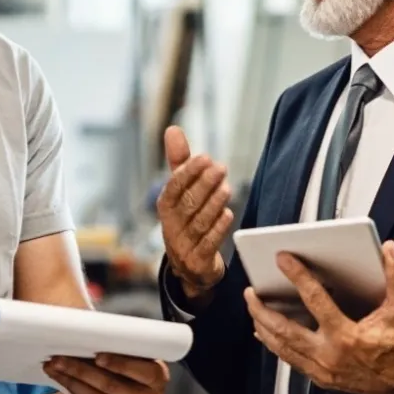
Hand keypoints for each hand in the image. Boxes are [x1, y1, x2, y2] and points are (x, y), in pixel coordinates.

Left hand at [43, 354, 169, 393]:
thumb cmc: (124, 357)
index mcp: (158, 377)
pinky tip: (61, 380)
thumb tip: (85, 326)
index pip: (144, 372)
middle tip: (58, 359)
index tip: (98, 356)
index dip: (121, 364)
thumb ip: (116, 342)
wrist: (122, 382)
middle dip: (81, 370)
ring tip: (53, 367)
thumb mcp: (126, 347)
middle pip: (112, 386)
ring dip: (71, 382)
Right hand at [156, 126, 232, 298]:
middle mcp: (171, 225)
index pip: (173, 187)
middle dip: (204, 184)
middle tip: (221, 168)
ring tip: (226, 188)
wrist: (190, 265)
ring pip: (199, 222)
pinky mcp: (198, 261)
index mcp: (165, 207)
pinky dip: (218, 229)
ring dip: (213, 204)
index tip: (204, 157)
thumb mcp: (181, 192)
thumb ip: (179, 162)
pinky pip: (208, 243)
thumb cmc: (187, 219)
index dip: (188, 172)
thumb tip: (172, 129)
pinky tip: (227, 214)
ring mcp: (184, 244)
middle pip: (187, 203)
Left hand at [244, 241, 393, 393]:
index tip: (283, 259)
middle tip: (250, 291)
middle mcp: (329, 355)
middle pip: (284, 330)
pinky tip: (265, 333)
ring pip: (282, 347)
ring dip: (263, 326)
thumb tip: (389, 250)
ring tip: (253, 308)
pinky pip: (289, 360)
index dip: (298, 276)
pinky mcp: (319, 378)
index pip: (315, 300)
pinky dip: (274, 345)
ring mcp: (321, 370)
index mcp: (347, 336)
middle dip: (262, 310)